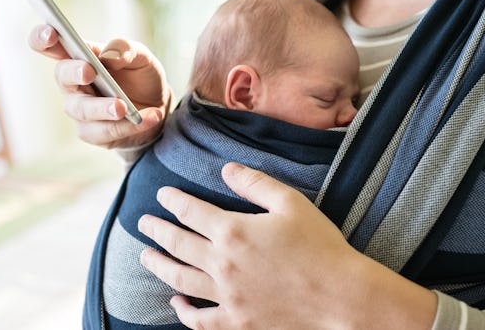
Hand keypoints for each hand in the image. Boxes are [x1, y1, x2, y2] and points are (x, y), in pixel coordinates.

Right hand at [27, 24, 169, 148]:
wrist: (157, 107)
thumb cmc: (140, 77)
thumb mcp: (142, 57)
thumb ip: (127, 50)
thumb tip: (110, 55)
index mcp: (79, 56)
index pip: (49, 45)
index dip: (42, 38)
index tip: (51, 34)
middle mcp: (72, 83)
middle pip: (62, 76)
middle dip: (74, 73)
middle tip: (89, 71)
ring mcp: (79, 109)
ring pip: (83, 109)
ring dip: (103, 108)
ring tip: (123, 107)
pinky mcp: (92, 133)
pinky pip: (104, 132)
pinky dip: (128, 126)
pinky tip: (150, 118)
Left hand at [138, 163, 437, 329]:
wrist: (341, 296)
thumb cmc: (320, 246)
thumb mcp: (290, 203)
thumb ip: (254, 183)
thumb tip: (226, 169)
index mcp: (233, 231)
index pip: (190, 211)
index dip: (173, 201)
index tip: (162, 195)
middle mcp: (222, 264)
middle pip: (178, 243)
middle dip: (157, 230)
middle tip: (143, 223)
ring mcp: (227, 297)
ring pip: (180, 279)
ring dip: (159, 265)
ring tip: (146, 256)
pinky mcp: (238, 322)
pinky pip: (201, 320)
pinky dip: (184, 312)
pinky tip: (175, 303)